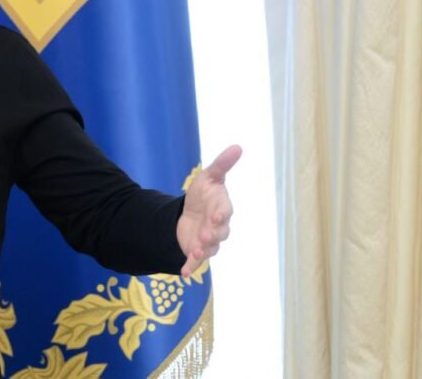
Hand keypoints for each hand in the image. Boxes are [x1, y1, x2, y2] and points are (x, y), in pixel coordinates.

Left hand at [176, 145, 239, 277]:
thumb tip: (238, 146)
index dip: (221, 213)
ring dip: (202, 251)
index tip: (217, 214)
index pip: (224, 211)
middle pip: (219, 232)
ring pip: (209, 248)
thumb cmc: (203, 194)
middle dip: (212, 234)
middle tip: (205, 235)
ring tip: (195, 251)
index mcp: (221, 208)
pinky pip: (195, 261)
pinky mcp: (196, 250)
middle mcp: (218, 227)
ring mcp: (208, 241)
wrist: (190, 213)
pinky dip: (190, 267)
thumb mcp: (208, 176)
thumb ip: (222, 164)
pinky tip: (184, 274)